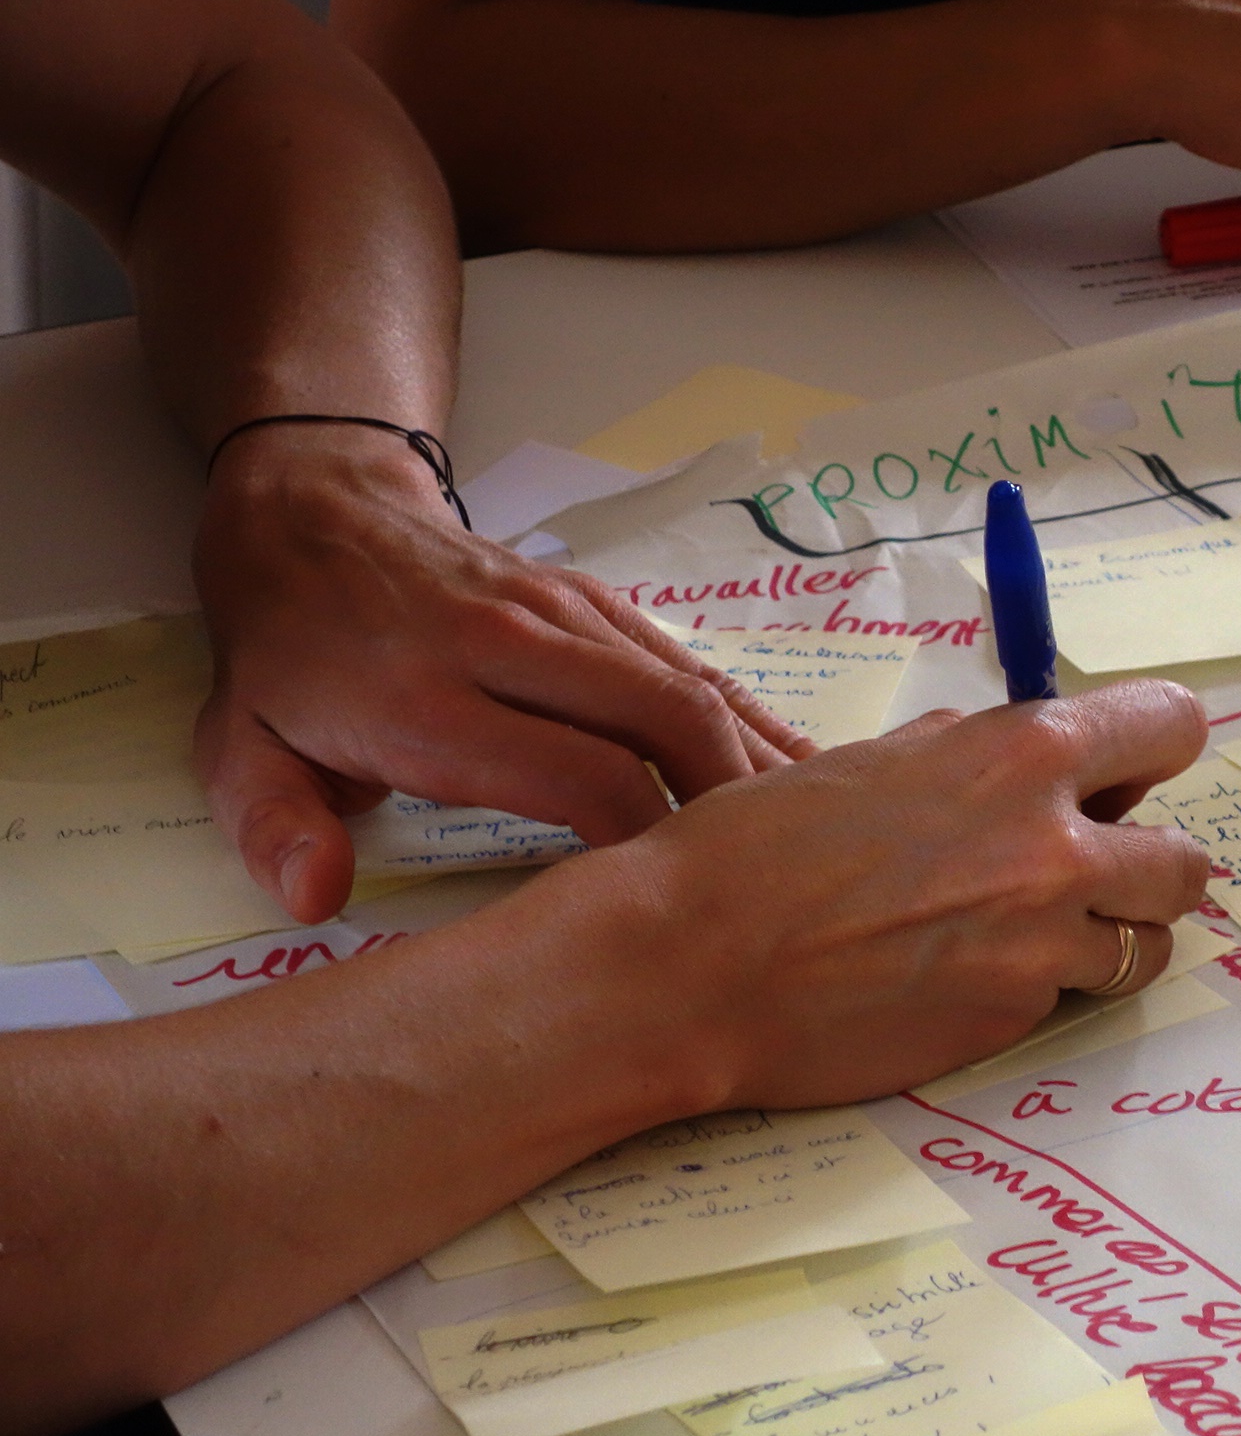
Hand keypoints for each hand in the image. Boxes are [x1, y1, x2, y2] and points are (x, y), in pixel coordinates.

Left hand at [192, 420, 812, 924]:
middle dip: (732, 810)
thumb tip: (318, 896)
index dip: (643, 849)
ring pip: (697, 686)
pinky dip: (753, 724)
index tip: (668, 915)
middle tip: (767, 891)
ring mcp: (568, 615)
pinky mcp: (601, 605)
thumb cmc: (286, 662)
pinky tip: (800, 779)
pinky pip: (697, 665)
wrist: (314, 520)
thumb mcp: (235, 749)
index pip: (579, 775)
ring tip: (810, 847)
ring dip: (759, 768)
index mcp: (430, 698)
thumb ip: (275, 826)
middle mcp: (514, 645)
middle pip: (669, 722)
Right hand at [601, 679, 1213, 1108]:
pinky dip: (1034, 987)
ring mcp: (1044, 947)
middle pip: (1187, 864)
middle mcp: (1056, 849)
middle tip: (1091, 872)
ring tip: (1019, 931)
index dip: (1156, 752)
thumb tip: (1046, 766)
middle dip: (1150, 866)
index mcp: (1025, 755)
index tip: (1133, 775)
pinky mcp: (1015, 1020)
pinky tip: (957, 975)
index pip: (1171, 728)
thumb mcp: (887, 761)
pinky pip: (1066, 997)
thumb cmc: (762, 847)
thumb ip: (985, 756)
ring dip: (1102, 937)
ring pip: (1144, 944)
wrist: (692, 962)